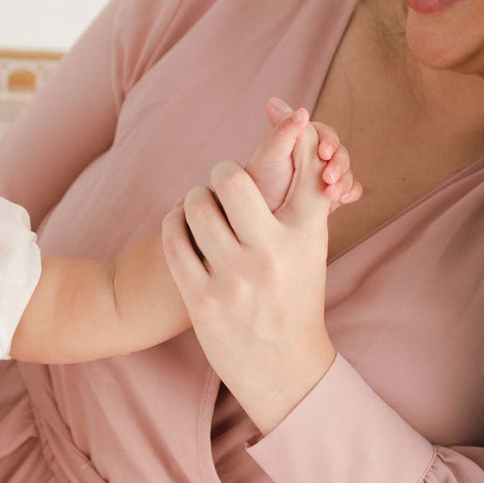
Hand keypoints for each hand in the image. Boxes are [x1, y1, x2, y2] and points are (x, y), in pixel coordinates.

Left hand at [162, 122, 336, 432]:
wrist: (284, 370)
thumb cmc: (295, 296)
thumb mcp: (311, 247)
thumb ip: (305, 196)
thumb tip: (299, 128)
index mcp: (308, 236)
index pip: (305, 166)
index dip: (292, 130)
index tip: (284, 112)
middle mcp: (274, 254)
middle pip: (235, 178)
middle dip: (222, 170)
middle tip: (221, 180)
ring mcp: (236, 278)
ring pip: (196, 204)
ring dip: (193, 198)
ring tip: (199, 207)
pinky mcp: (202, 299)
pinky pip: (173, 239)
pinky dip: (173, 224)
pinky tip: (180, 226)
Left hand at [245, 97, 362, 213]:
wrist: (258, 206)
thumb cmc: (262, 175)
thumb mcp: (272, 151)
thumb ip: (284, 129)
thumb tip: (302, 110)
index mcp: (307, 139)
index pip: (327, 135)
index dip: (329, 142)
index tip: (322, 153)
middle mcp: (320, 155)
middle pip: (340, 154)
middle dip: (338, 165)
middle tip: (328, 177)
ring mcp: (328, 174)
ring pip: (347, 172)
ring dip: (344, 181)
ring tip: (332, 194)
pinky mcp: (332, 194)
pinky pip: (349, 190)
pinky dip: (349, 192)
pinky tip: (341, 199)